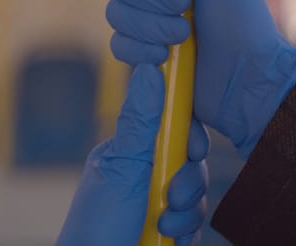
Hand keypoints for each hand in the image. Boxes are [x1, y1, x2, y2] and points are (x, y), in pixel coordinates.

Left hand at [56, 65, 208, 245]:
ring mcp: (158, 202)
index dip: (190, 132)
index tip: (193, 146)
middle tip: (171, 198)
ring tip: (162, 227)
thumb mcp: (123, 166)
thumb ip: (142, 120)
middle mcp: (147, 173)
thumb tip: (149, 66)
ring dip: (185, 212)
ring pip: (197, 192)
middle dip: (188, 180)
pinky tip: (168, 239)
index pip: (172, 125)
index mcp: (132, 151)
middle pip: (191, 160)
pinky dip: (186, 231)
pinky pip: (196, 221)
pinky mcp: (170, 229)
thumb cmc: (98, 224)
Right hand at [107, 0, 295, 158]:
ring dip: (150, 26)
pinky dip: (141, 51)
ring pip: (115, 12)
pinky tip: (166, 58)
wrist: (246, 80)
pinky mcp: (142, 54)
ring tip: (184, 38)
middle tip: (187, 8)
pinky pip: (118, 45)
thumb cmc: (242, 21)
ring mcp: (148, 23)